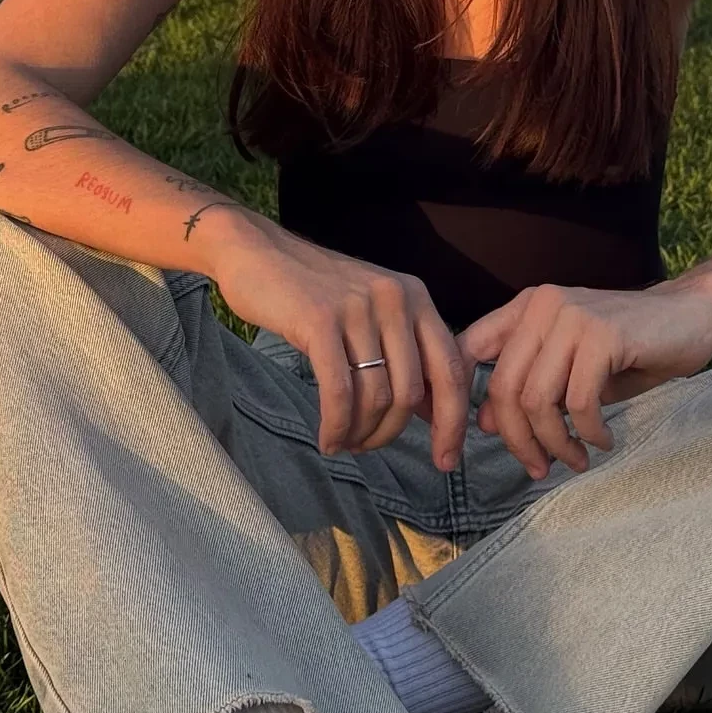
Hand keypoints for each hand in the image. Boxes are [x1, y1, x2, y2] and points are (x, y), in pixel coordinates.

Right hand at [212, 214, 470, 470]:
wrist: (258, 252)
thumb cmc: (315, 291)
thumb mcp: (373, 308)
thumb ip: (405, 349)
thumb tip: (431, 412)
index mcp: (415, 297)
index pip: (450, 369)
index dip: (452, 421)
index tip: (445, 460)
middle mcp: (395, 298)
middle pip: (410, 392)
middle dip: (390, 433)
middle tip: (366, 447)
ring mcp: (358, 308)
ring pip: (376, 396)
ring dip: (361, 433)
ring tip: (344, 442)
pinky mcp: (320, 320)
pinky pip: (340, 392)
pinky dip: (337, 426)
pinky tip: (328, 439)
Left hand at [457, 280, 711, 479]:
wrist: (691, 316)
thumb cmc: (630, 348)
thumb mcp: (570, 370)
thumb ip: (528, 388)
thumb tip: (484, 423)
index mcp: (527, 307)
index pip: (467, 350)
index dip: (455, 402)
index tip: (457, 450)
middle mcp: (543, 305)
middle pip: (504, 387)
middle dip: (517, 440)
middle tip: (539, 468)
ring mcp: (573, 315)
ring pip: (538, 398)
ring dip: (555, 442)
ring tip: (575, 459)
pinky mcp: (603, 333)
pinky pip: (580, 400)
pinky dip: (588, 432)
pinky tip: (602, 441)